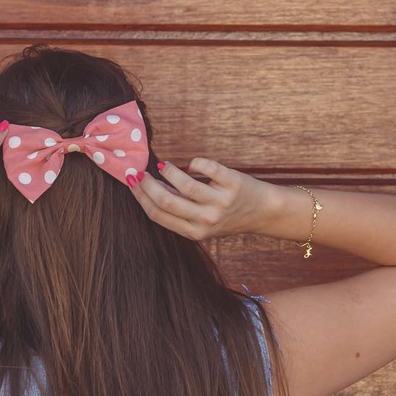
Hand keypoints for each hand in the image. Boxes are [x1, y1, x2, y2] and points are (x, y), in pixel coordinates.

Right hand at [130, 156, 275, 239]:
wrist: (263, 212)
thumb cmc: (226, 214)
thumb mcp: (200, 222)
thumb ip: (177, 209)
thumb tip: (147, 186)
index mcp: (193, 232)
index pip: (157, 214)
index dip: (140, 196)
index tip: (132, 181)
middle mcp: (206, 220)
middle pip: (166, 201)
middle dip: (148, 183)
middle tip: (141, 171)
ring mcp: (220, 203)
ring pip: (184, 184)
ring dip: (170, 171)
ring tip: (166, 166)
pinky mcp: (233, 184)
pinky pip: (207, 167)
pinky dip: (195, 162)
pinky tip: (193, 164)